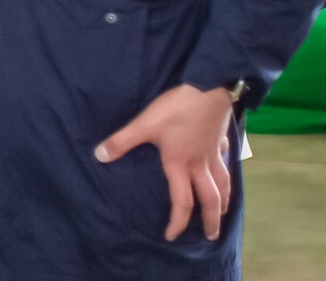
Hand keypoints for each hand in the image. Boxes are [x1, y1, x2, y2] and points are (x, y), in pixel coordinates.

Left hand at [95, 85, 236, 241]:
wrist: (210, 88)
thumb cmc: (177, 108)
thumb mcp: (145, 123)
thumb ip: (122, 141)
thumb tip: (99, 156)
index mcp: (181, 164)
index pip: (182, 201)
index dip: (178, 221)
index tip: (171, 236)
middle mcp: (201, 164)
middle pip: (211, 199)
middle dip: (211, 220)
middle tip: (212, 236)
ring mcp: (214, 152)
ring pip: (224, 183)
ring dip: (224, 200)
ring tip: (224, 211)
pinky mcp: (220, 139)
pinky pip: (225, 160)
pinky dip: (226, 169)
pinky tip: (223, 166)